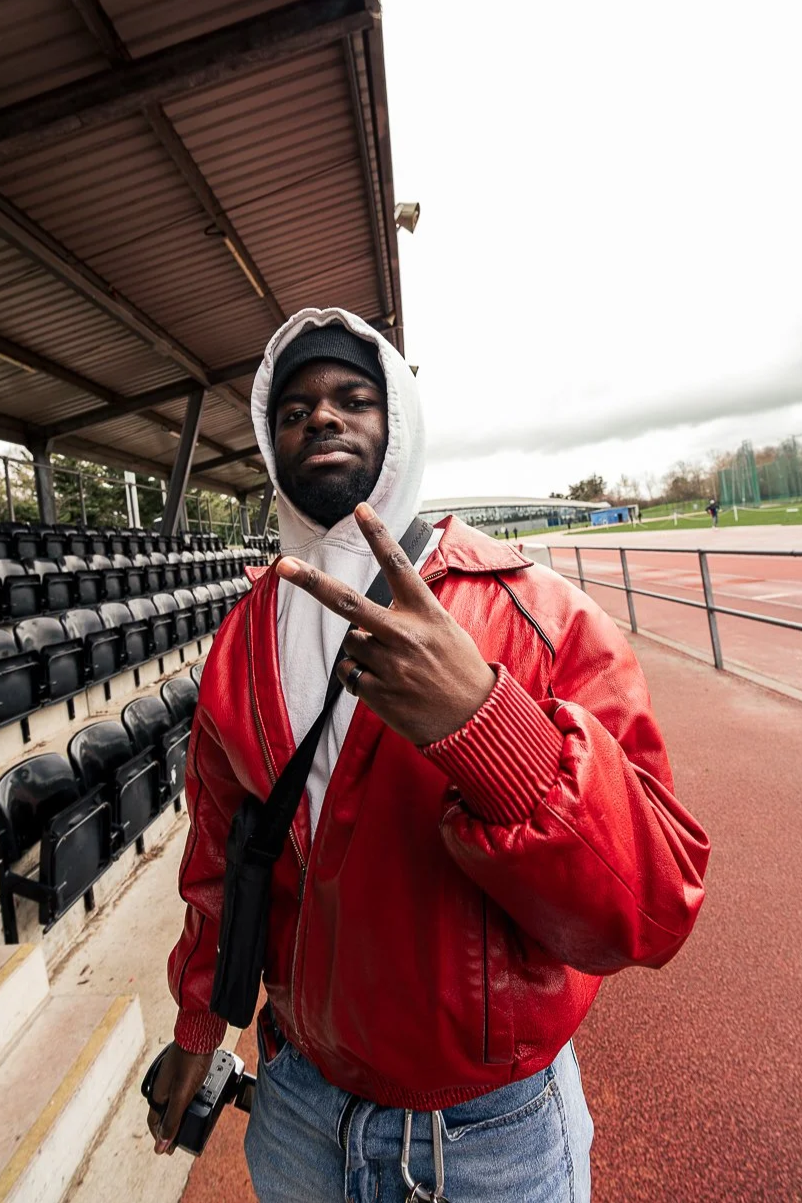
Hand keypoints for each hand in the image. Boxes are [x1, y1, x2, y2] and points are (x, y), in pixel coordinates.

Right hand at [147, 1043, 213, 1154]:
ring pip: (172, 1100)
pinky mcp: (183, 1068)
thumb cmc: (191, 1062)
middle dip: (169, 1126)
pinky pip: (181, 1089)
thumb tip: (160, 1147)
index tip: (168, 1150)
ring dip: (178, 1113)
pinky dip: (186, 1099)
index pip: (155, 1122)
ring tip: (188, 1122)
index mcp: (159, 1094)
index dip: (161, 1137)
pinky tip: (196, 1098)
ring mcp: (172, 1075)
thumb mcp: (182, 1095)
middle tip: (179, 1138)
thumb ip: (172, 1120)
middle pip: (163, 1112)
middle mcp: (163, 1085)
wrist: (200, 1033)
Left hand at [275, 503, 495, 744]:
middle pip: (348, 602)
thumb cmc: (458, 668)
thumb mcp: (445, 629)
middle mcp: (405, 634)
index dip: (378, 534)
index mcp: (425, 612)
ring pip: (350, 642)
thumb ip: (410, 615)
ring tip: (394, 665)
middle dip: (312, 582)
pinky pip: (349, 674)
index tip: (360, 508)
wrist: (474, 718)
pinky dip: (359, 676)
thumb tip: (364, 618)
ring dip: (362, 649)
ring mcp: (389, 664)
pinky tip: (387, 685)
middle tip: (284, 566)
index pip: (397, 565)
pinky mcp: (377, 692)